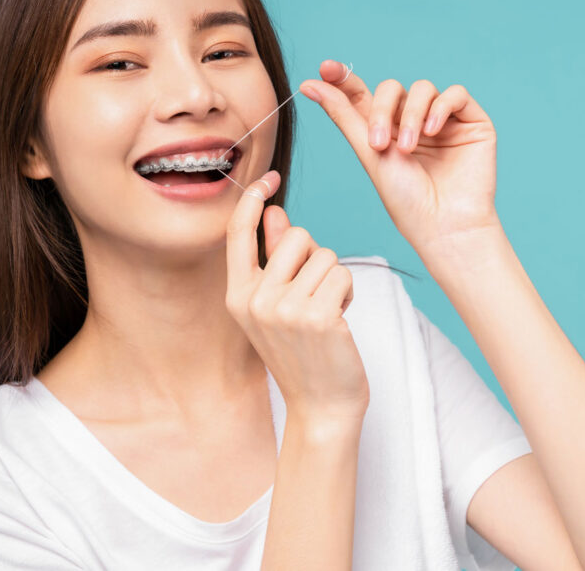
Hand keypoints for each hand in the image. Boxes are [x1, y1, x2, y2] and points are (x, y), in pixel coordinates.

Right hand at [225, 170, 369, 424]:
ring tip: (327, 312)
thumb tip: (276, 212)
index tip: (268, 177)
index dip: (252, 200)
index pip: (238, 234)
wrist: (321, 406)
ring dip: (334, 279)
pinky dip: (347, 292)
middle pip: (296, 236)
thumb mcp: (277, 306)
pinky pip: (341, 274)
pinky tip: (338, 320)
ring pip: (324, 255)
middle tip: (315, 295)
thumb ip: (274, 258)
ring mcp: (283, 309)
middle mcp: (254, 300)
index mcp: (237, 295)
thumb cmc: (303, 353)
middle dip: (315, 257)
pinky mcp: (316, 316)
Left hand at [299, 60, 502, 253]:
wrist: (444, 225)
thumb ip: (342, 114)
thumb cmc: (406, 198)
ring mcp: (443, 120)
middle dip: (382, 110)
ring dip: (412, 115)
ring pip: (423, 89)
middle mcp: (412, 122)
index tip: (325, 68)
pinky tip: (433, 132)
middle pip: (392, 89)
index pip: (362, 94)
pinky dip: (440, 108)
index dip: (344, 78)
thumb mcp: (368, 152)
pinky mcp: (472, 122)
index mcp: (384, 130)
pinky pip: (455, 94)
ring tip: (408, 148)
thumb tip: (309, 84)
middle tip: (378, 143)